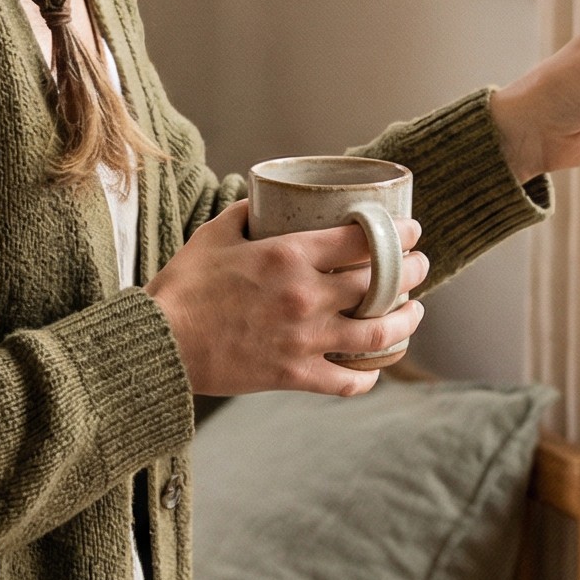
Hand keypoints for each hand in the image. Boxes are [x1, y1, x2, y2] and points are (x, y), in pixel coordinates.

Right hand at [145, 200, 430, 398]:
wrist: (160, 345)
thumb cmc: (183, 287)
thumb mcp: (214, 235)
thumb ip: (246, 214)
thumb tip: (265, 198)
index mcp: (288, 255)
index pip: (362, 240)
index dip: (398, 233)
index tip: (412, 230)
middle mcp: (305, 296)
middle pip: (380, 283)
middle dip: (412, 271)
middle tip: (419, 265)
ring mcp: (304, 339)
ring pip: (378, 333)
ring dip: (406, 320)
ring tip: (415, 312)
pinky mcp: (295, 375)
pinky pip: (348, 381)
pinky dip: (367, 376)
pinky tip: (373, 367)